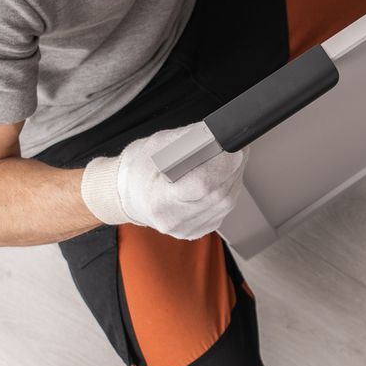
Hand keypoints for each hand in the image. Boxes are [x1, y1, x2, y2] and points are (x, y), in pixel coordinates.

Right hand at [79, 124, 248, 239]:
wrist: (127, 195)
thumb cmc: (139, 168)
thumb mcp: (158, 145)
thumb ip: (190, 141)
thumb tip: (220, 134)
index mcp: (159, 200)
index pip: (202, 185)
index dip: (222, 165)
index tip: (234, 148)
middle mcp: (173, 221)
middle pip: (219, 195)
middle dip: (234, 168)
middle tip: (238, 147)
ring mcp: (186, 229)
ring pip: (226, 203)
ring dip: (234, 177)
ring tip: (231, 158)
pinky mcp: (197, 231)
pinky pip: (222, 210)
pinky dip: (228, 190)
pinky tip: (223, 176)